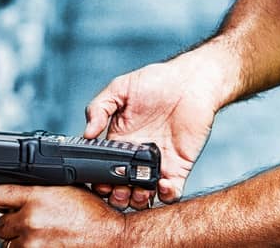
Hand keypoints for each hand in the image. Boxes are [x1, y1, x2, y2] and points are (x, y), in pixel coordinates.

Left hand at [0, 185, 129, 246]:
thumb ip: (43, 190)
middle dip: (14, 224)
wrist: (111, 238)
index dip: (4, 200)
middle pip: (0, 223)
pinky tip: (45, 244)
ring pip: (7, 244)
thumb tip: (26, 189)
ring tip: (41, 237)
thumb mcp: (70, 191)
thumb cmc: (96, 217)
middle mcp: (30, 220)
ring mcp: (30, 243)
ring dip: (21, 241)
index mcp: (38, 197)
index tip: (9, 204)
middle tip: (32, 223)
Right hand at [85, 54, 231, 207]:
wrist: (192, 80)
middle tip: (117, 191)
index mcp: (120, 141)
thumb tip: (86, 133)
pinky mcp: (180, 166)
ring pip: (144, 195)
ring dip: (137, 200)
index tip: (98, 181)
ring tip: (136, 191)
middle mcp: (137, 157)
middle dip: (116, 196)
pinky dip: (166, 195)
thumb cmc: (158, 81)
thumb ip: (98, 108)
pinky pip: (173, 191)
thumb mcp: (120, 88)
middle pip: (121, 188)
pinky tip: (161, 185)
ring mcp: (159, 163)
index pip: (103, 169)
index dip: (98, 180)